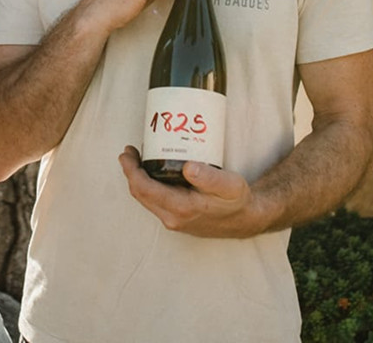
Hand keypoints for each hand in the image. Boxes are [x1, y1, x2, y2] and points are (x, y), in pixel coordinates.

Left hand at [118, 145, 260, 238]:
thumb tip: (188, 167)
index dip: (131, 171)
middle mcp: (173, 217)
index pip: (144, 189)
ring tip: (137, 158)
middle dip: (130, 172)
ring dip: (137, 178)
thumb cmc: (236, 201)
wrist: (245, 220)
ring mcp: (173, 219)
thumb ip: (210, 177)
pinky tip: (152, 170)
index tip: (127, 153)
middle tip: (129, 151)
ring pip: (145, 198)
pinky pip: (154, 200)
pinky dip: (147, 184)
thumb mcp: (229, 185)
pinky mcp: (176, 217)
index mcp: (181, 208)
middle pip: (140, 194)